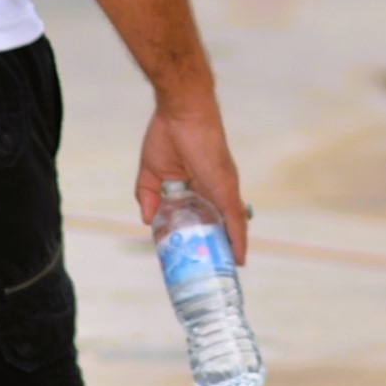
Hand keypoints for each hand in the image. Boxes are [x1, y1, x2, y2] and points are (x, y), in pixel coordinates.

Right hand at [138, 87, 249, 259]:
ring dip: (228, 251)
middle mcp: (215, 190)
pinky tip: (238, 259)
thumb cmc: (168, 134)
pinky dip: (237, 240)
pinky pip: (234, 219)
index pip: (202, 217)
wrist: (181, 111)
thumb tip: (147, 220)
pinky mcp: (226, 188)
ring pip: (230, 228)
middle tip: (210, 273)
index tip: (194, 257)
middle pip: (219, 226)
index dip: (200, 237)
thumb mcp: (151, 172)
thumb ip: (149, 196)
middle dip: (216, 249)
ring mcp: (222, 190)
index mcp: (198, 185)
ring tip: (225, 274)